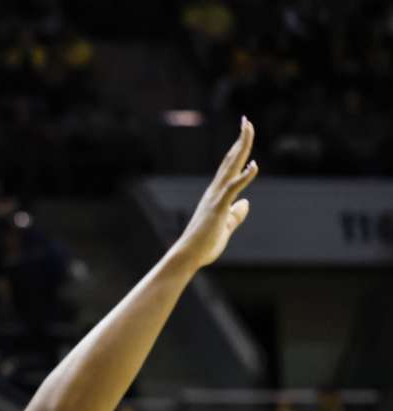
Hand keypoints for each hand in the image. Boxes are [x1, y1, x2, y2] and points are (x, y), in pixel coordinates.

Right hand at [172, 117, 258, 268]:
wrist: (188, 256)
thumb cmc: (204, 244)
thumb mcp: (225, 226)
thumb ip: (236, 214)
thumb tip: (246, 203)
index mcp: (217, 195)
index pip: (230, 167)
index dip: (239, 149)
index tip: (245, 133)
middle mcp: (215, 191)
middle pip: (231, 160)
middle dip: (240, 140)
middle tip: (246, 121)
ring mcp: (216, 197)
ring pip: (231, 167)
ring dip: (241, 148)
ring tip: (247, 129)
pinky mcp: (218, 208)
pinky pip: (233, 188)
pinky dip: (245, 176)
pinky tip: (255, 165)